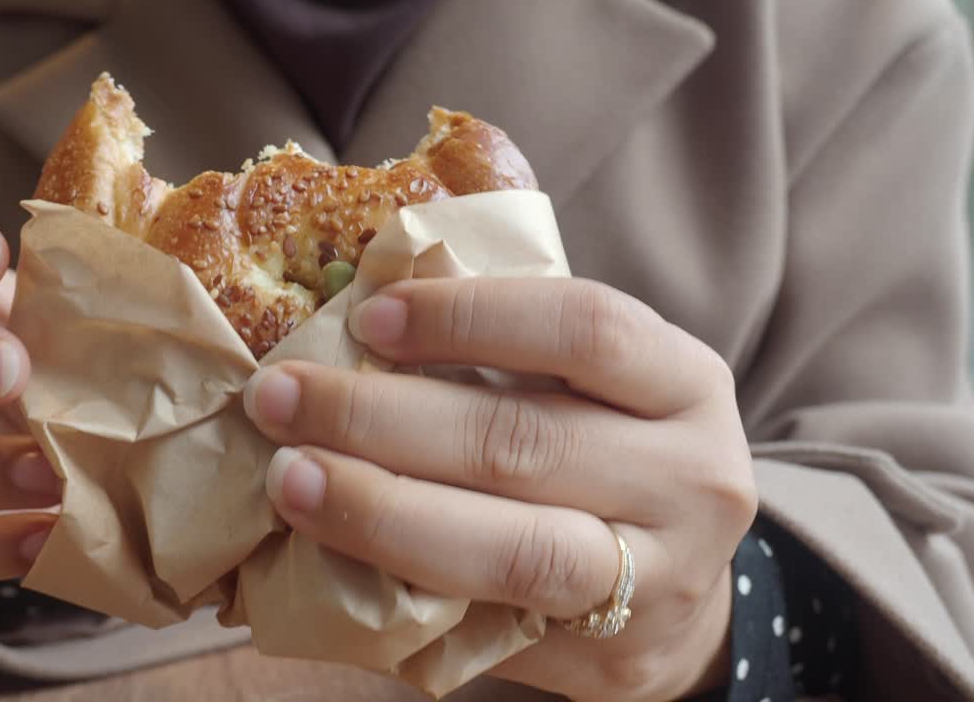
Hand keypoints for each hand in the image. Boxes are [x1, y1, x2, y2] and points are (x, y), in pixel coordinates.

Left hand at [242, 277, 756, 700]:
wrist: (684, 594)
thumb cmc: (611, 457)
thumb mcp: (592, 388)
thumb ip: (508, 357)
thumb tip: (356, 312)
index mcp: (686, 383)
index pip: (585, 328)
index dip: (469, 316)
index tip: (368, 314)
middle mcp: (692, 479)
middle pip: (526, 443)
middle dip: (383, 418)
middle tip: (281, 398)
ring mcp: (660, 580)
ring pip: (511, 551)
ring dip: (382, 512)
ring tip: (291, 479)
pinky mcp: (612, 660)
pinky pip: (489, 625)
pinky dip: (401, 587)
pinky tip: (330, 557)